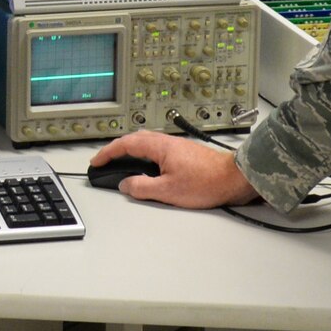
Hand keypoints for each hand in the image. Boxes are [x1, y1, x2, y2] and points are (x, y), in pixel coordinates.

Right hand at [88, 130, 257, 207]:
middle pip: (134, 140)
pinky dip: (144, 157)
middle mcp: (168, 142)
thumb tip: (126, 185)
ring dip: (130, 152)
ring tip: (121, 165)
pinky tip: (146, 168)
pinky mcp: (184, 154)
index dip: (107, 152)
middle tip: (105, 162)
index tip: (96, 161)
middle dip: (117, 150)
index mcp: (160, 146)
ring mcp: (177, 147)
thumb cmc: (207, 182)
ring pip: (146, 144)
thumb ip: (141, 187)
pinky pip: (157, 151)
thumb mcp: (167, 190)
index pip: (125, 144)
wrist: (234, 179)